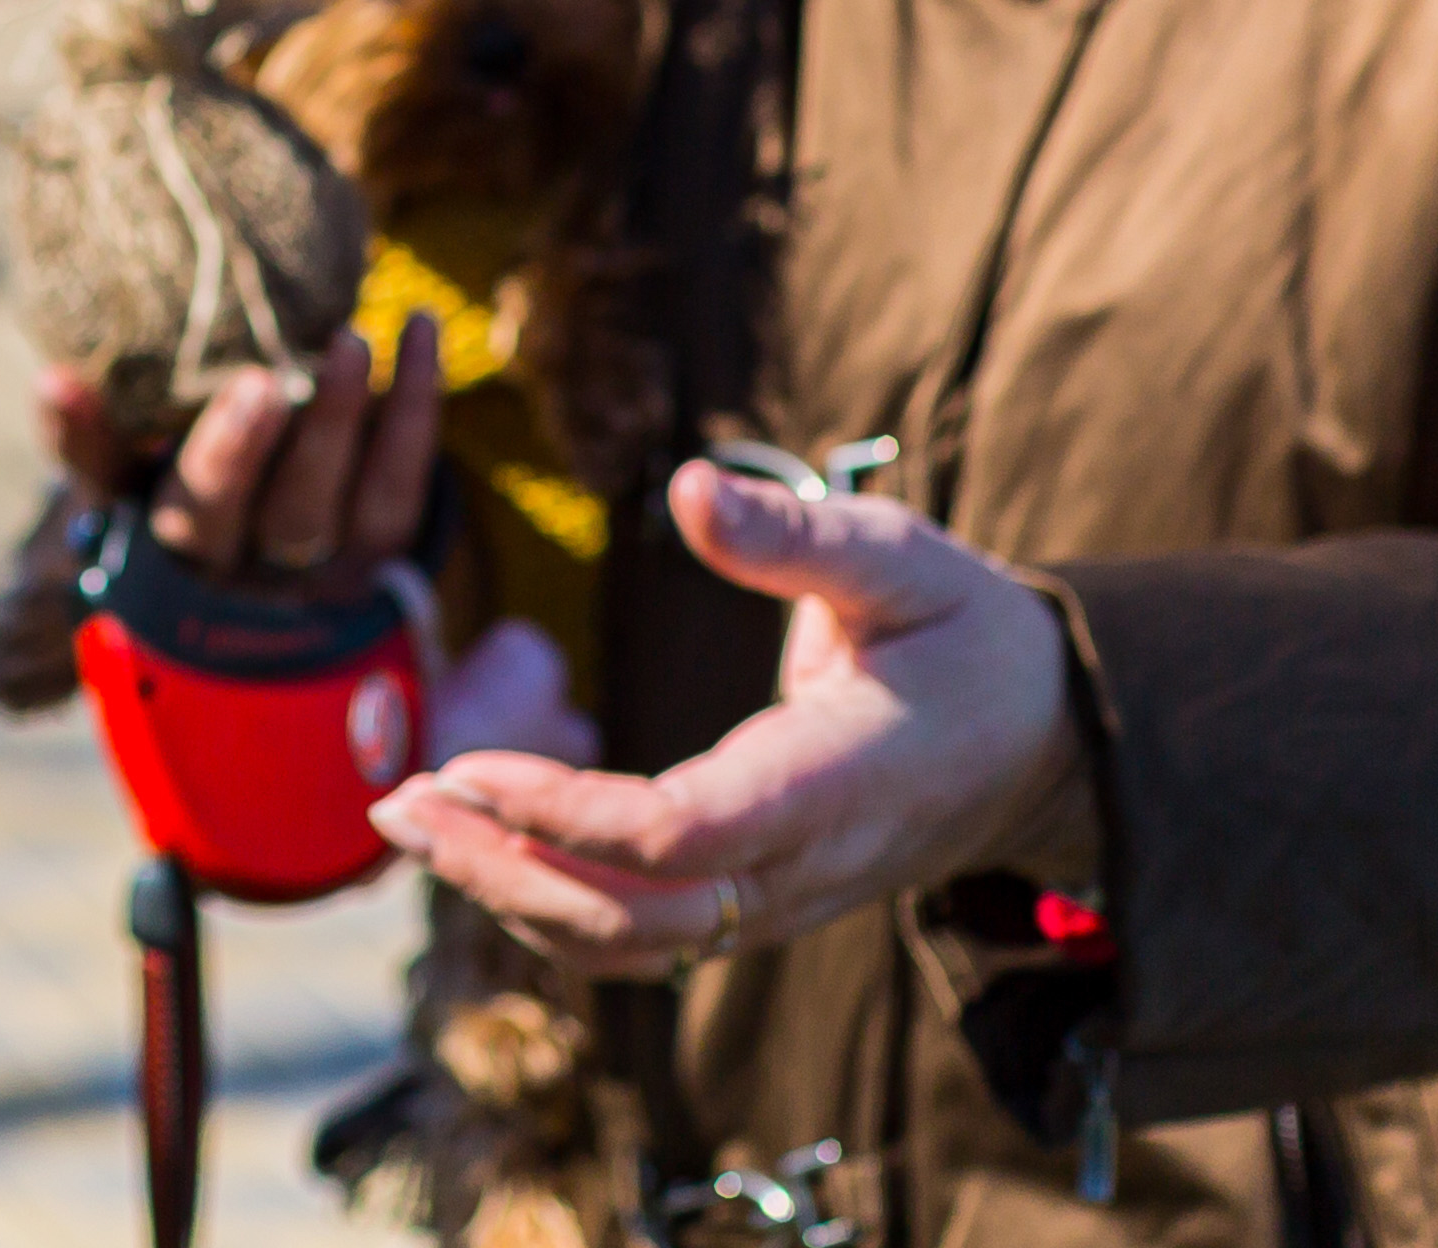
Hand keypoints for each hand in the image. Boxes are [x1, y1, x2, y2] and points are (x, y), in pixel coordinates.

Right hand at [27, 315, 445, 601]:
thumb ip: (84, 439)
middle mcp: (245, 577)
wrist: (259, 580)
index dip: (150, 456)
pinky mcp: (381, 560)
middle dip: (250, 452)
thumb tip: (53, 380)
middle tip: (259, 377)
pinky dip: (416, 411)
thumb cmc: (167, 496)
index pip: (156, 507)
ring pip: (336, 511)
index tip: (108, 385)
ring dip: (344, 424)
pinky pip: (403, 491)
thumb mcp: (118, 481)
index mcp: (167, 554)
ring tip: (351, 341)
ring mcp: (319, 575)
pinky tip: (421, 332)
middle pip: (248, 520)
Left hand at [373, 462, 1092, 973]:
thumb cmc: (966, 634)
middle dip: (503, 871)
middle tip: (394, 800)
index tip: (468, 766)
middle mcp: (805, 867)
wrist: (1042, 742)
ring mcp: (781, 904)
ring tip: (408, 821)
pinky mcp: (757, 907)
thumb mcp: (903, 558)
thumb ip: (798, 535)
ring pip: (630, 945)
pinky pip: (643, 939)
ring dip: (509, 895)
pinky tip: (479, 844)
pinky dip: (548, 904)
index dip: (568, 816)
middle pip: (637, 920)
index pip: (685, 836)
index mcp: (840, 781)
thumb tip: (687, 491)